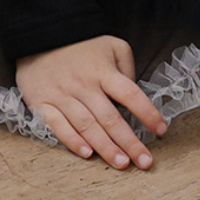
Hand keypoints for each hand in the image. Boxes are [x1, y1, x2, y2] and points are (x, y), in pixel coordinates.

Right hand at [16, 35, 166, 169]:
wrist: (38, 35)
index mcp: (103, 71)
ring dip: (106, 148)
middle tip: (144, 162)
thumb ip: (126, 66)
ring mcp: (63, 96)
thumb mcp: (110, 44)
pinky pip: (58, 126)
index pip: (130, 94)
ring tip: (122, 164)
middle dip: (129, 142)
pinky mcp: (43, 104)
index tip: (161, 129)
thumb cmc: (80, 44)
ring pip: (87, 126)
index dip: (147, 113)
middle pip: (110, 118)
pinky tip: (87, 154)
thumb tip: (132, 95)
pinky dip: (72, 141)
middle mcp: (84, 85)